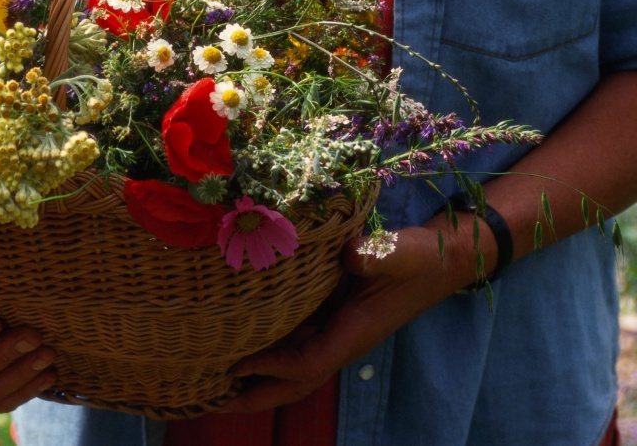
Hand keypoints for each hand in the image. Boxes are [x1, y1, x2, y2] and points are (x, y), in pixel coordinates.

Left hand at [221, 214, 488, 412]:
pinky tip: (245, 349)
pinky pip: (297, 345)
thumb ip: (378, 256)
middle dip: (258, 395)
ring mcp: (337, 333)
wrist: (439, 261)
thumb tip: (351, 255)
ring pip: (294, 368)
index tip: (238, 365)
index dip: (274, 367)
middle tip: (215, 401)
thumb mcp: (400, 252)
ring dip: (260, 379)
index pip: (308, 362)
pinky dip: (271, 354)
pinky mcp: (332, 320)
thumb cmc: (419, 257)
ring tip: (220, 385)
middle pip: (296, 380)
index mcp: (355, 332)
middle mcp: (342, 340)